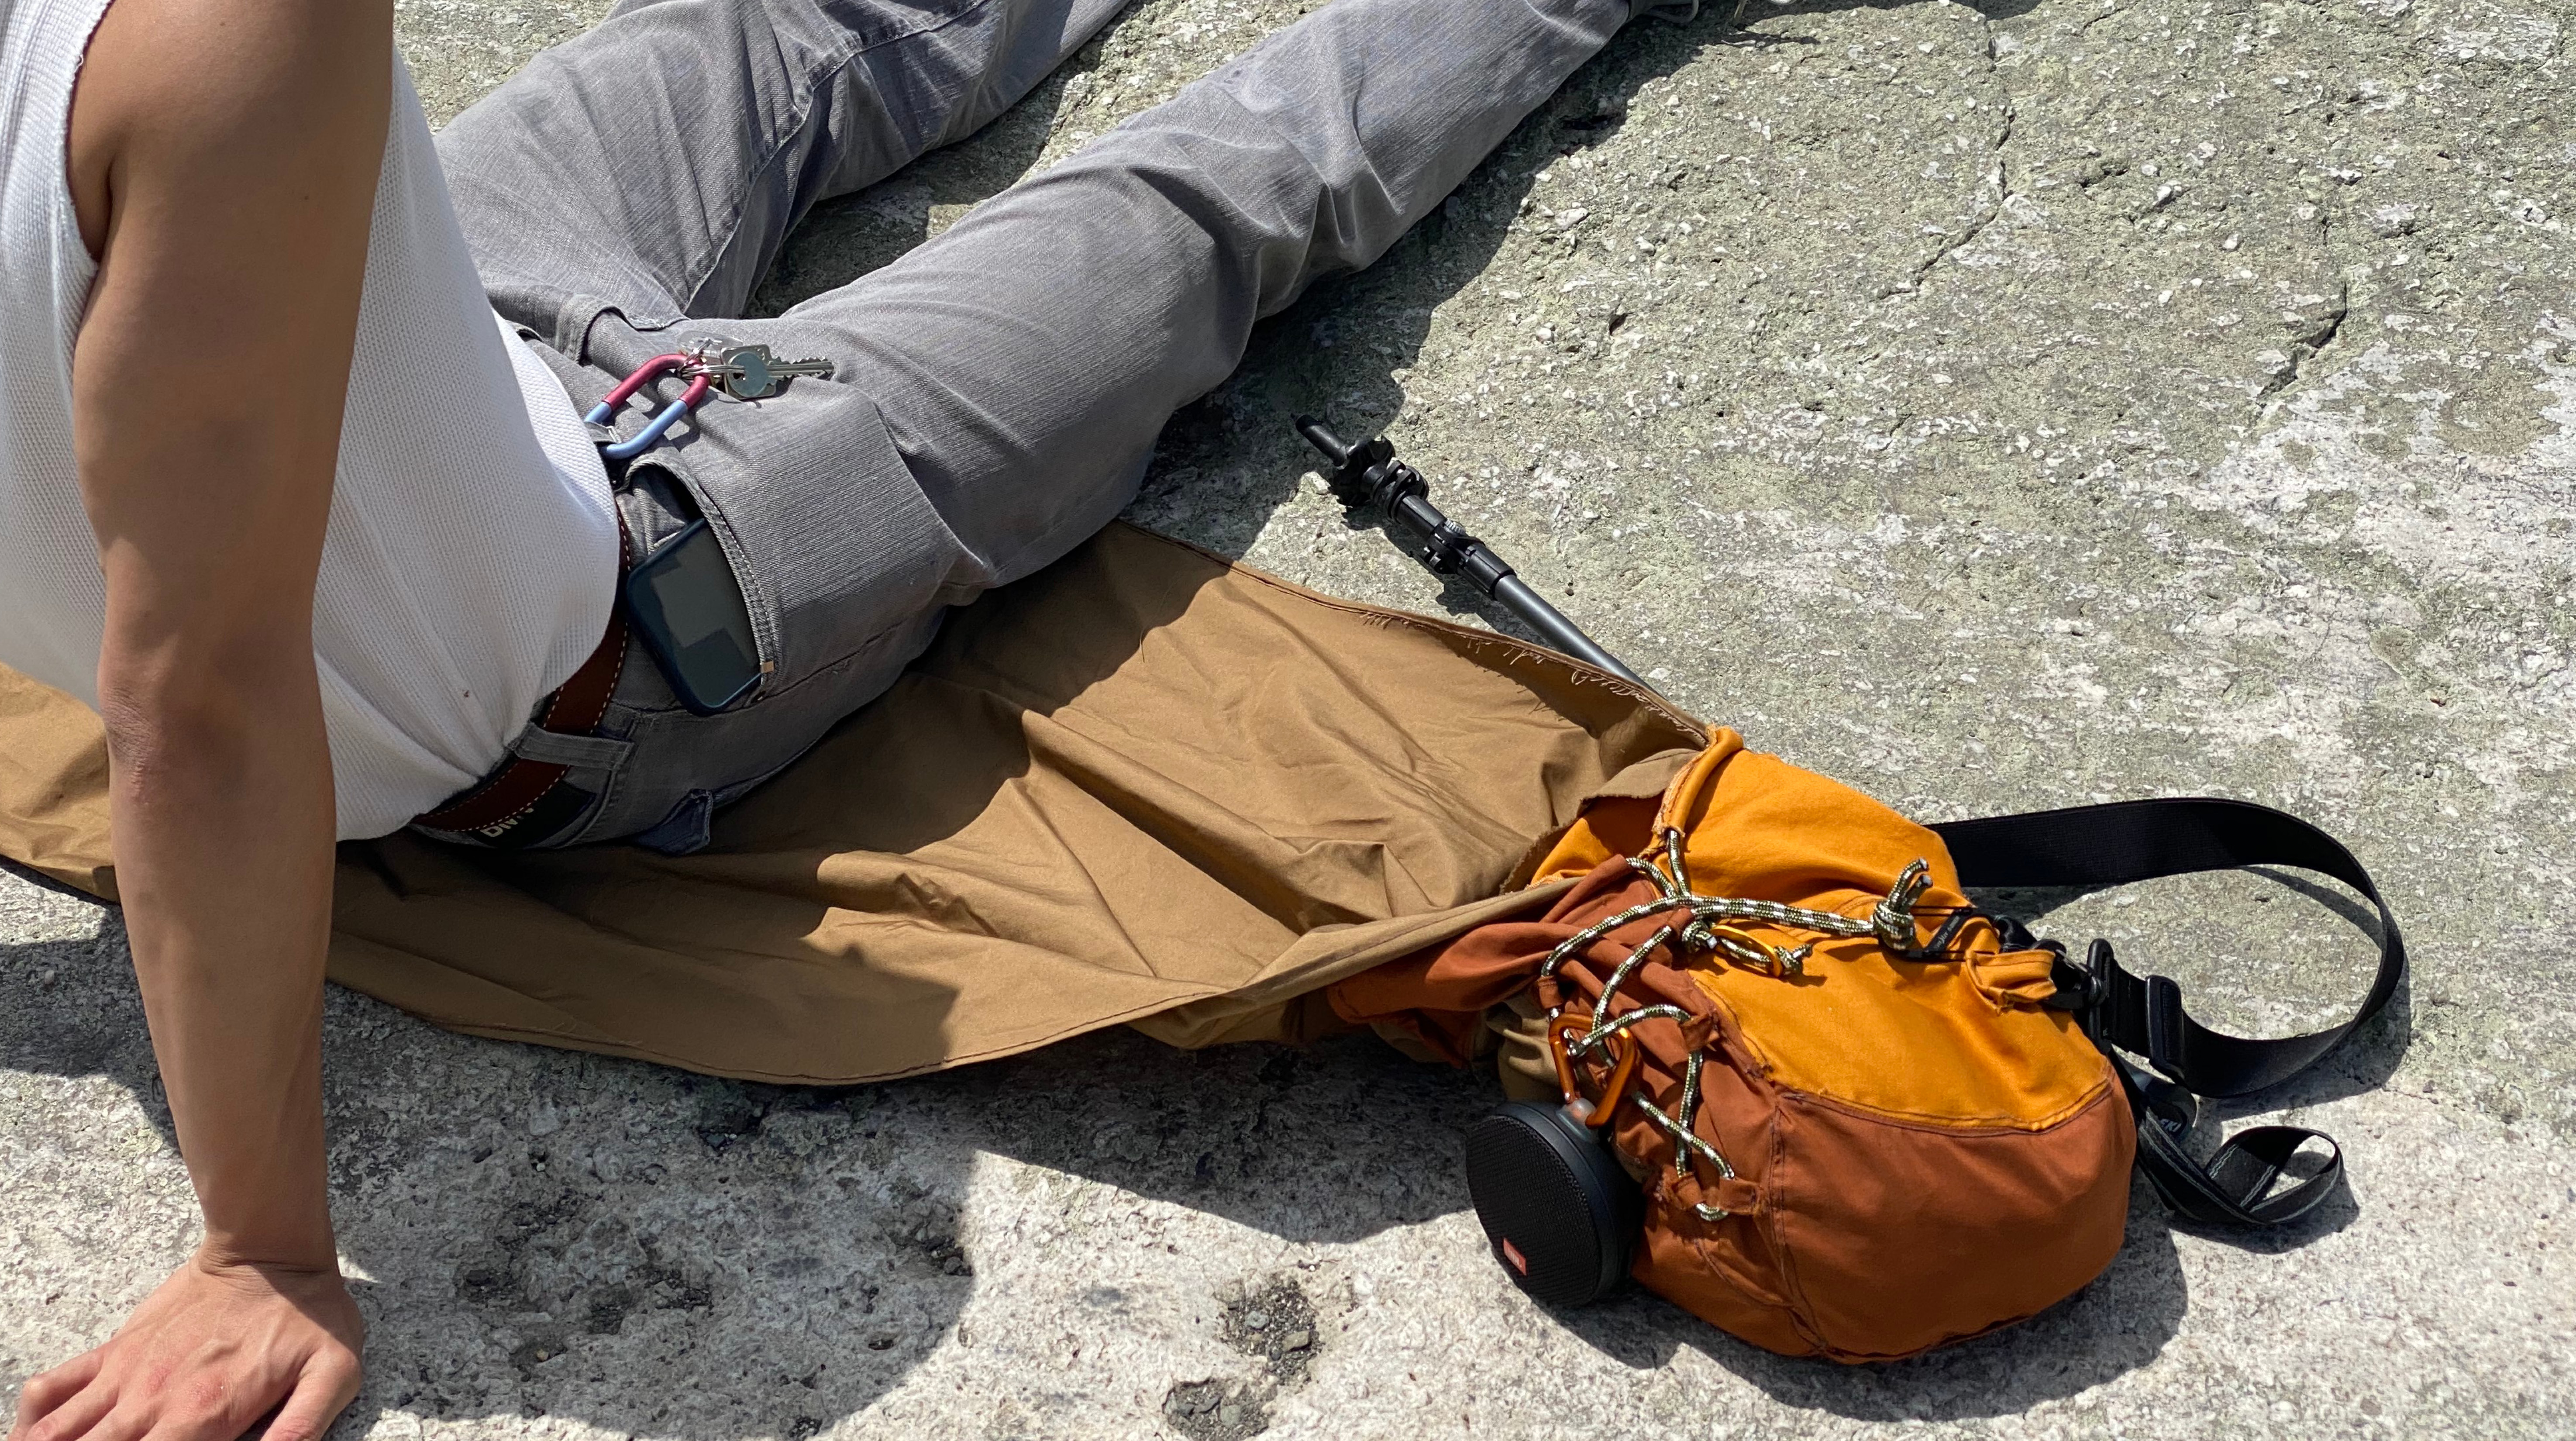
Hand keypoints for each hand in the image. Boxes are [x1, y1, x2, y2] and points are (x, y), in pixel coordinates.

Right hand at [10, 1252, 362, 1440]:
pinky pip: (49, 1388)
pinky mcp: (113, 1351)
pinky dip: (31, 1418)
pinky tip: (34, 1435)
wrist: (270, 1251)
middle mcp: (152, 1402)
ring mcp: (125, 1376)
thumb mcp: (333, 1374)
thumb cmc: (309, 1315)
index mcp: (203, 1417)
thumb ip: (301, 1428)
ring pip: (56, 1432)